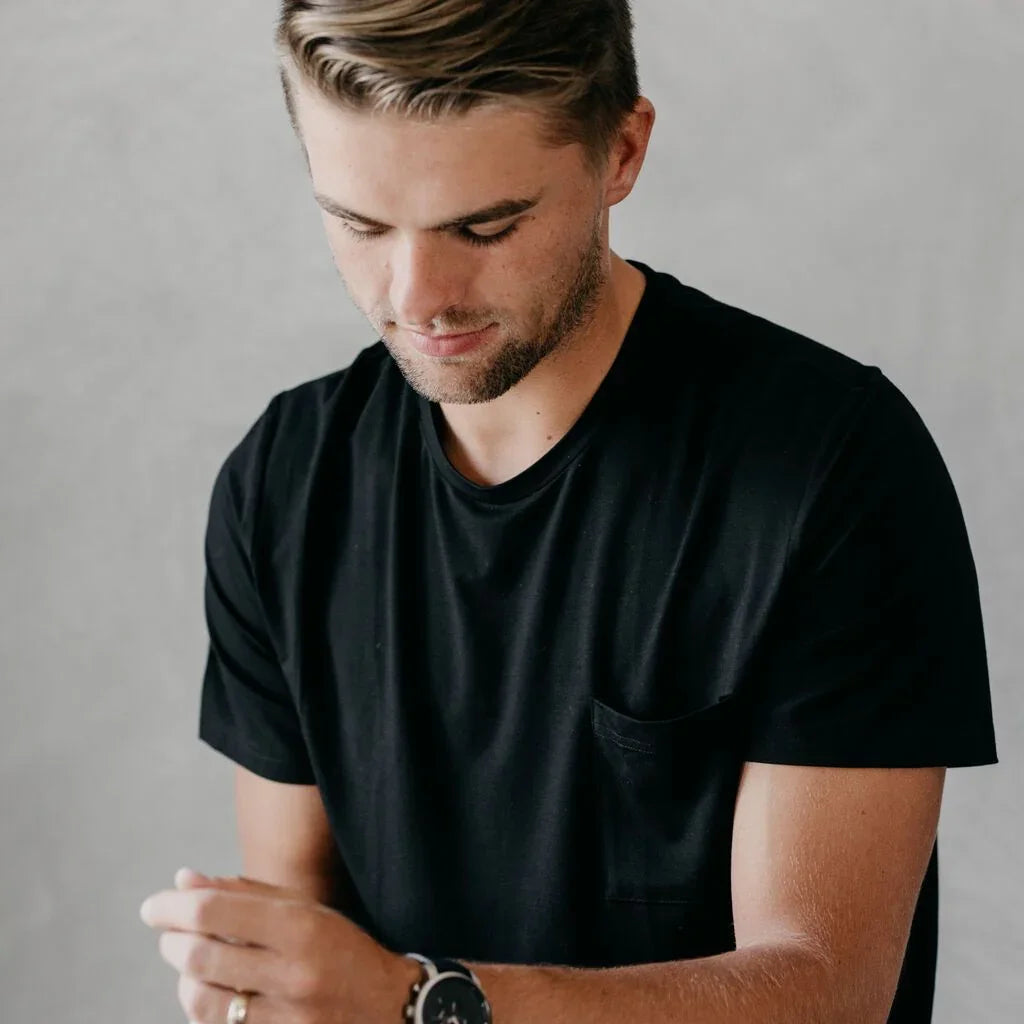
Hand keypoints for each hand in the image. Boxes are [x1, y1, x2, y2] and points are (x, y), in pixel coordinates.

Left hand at [139, 867, 411, 1022]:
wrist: (389, 1008)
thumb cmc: (341, 950)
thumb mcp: (304, 910)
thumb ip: (243, 894)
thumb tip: (183, 880)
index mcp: (300, 927)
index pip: (216, 912)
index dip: (173, 908)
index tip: (153, 907)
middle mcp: (292, 973)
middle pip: (199, 957)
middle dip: (171, 941)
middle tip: (167, 933)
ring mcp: (284, 1018)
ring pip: (200, 999)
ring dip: (182, 978)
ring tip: (188, 963)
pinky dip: (200, 1007)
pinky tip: (206, 992)